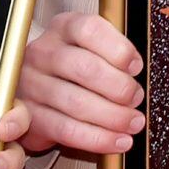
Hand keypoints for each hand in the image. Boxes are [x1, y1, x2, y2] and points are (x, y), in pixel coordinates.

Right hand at [13, 11, 143, 155]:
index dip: (118, 49)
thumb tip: (138, 71)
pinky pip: (67, 130)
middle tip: (136, 98)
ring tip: (133, 122)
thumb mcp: (90, 46)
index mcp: (63, 28)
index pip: (89, 30)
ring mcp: (32, 84)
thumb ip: (113, 53)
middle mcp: (43, 53)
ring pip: (76, 102)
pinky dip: (98, 139)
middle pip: (85, 68)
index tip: (136, 67)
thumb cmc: (71, 66)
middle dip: (119, 88)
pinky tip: (117, 140)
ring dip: (113, 117)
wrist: (34, 88)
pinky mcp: (31, 116)